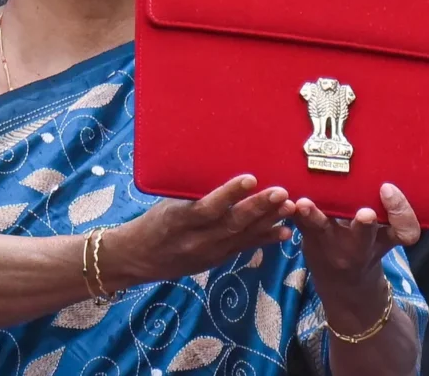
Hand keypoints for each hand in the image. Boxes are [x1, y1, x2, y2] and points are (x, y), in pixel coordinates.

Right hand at [116, 175, 295, 282]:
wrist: (138, 258)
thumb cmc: (153, 221)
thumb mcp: (167, 203)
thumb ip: (193, 193)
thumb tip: (223, 168)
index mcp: (179, 219)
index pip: (207, 207)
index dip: (229, 194)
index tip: (251, 178)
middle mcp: (195, 239)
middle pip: (231, 223)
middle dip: (259, 208)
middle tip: (282, 192)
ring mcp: (208, 253)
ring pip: (242, 236)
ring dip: (268, 222)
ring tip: (290, 207)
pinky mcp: (216, 260)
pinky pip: (244, 248)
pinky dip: (264, 239)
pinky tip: (284, 231)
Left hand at [294, 183, 419, 291]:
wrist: (342, 284)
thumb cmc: (368, 250)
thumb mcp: (388, 238)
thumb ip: (395, 216)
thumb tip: (388, 182)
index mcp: (383, 240)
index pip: (404, 232)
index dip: (401, 212)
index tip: (388, 189)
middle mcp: (358, 245)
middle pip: (363, 237)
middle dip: (364, 226)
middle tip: (365, 213)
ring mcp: (330, 243)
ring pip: (322, 229)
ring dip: (313, 216)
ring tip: (304, 204)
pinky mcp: (307, 236)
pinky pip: (297, 223)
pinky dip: (290, 211)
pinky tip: (282, 199)